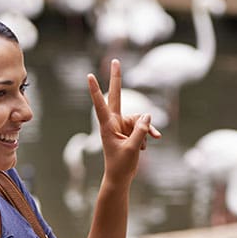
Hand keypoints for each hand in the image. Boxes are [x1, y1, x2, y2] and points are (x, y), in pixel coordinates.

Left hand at [87, 59, 161, 185]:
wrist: (121, 177)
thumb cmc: (121, 165)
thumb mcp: (133, 148)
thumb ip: (141, 130)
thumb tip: (148, 114)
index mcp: (107, 125)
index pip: (100, 104)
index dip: (95, 90)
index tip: (88, 76)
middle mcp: (114, 122)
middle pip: (116, 96)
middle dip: (117, 79)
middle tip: (115, 60)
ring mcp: (122, 125)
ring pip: (138, 119)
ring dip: (145, 132)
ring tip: (144, 147)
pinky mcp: (130, 131)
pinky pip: (143, 127)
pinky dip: (146, 136)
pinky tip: (146, 147)